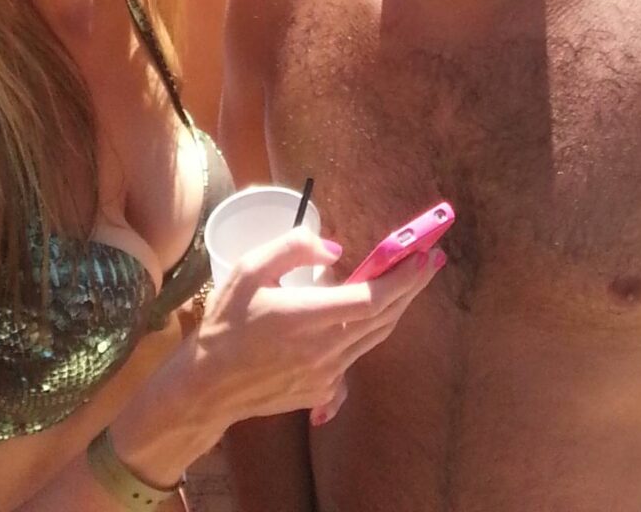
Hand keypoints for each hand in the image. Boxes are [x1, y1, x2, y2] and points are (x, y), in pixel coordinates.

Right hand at [177, 229, 439, 439]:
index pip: (371, 298)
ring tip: (412, 282)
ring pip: (373, 338)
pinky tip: (372, 317)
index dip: (403, 277)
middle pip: (382, 317)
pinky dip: (369, 333)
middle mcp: (324, 350)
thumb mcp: (250, 269)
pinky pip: (354, 358)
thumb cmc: (228, 321)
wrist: (209, 384)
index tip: (425, 254)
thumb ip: (293, 248)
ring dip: (396, 308)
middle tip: (431, 260)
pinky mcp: (321, 393)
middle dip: (411, 286)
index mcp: (308, 317)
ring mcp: (325, 376)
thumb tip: (335, 249)